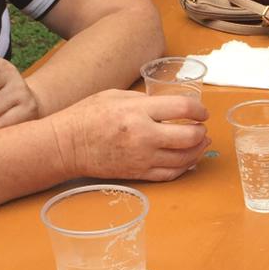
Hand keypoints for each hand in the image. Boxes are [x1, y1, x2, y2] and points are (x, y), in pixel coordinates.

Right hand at [54, 89, 209, 180]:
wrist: (67, 146)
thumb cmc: (87, 116)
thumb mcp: (116, 95)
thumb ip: (145, 101)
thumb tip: (167, 107)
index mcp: (138, 111)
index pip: (183, 108)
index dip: (199, 110)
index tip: (202, 111)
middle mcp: (144, 136)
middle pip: (189, 136)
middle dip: (202, 131)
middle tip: (202, 127)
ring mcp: (142, 158)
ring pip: (184, 158)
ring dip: (198, 150)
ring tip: (200, 142)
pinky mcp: (138, 173)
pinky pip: (170, 174)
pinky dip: (184, 167)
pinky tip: (187, 159)